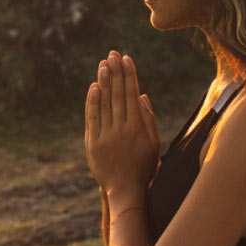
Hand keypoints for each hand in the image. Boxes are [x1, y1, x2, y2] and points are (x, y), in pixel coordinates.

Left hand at [84, 51, 160, 200]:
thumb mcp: (153, 144)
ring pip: (104, 103)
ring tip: (103, 64)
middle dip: (115, 73)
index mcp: (137, 128)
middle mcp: (120, 130)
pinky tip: (94, 87)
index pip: (131, 95)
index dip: (129, 75)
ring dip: (103, 82)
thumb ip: (148, 119)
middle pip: (117, 95)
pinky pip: (92, 118)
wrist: (124, 190)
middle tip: (113, 54)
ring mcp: (105, 136)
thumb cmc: (143, 167)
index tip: (126, 59)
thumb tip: (140, 96)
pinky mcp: (93, 143)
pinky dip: (92, 101)